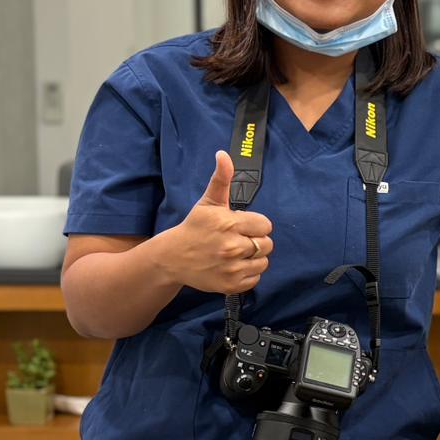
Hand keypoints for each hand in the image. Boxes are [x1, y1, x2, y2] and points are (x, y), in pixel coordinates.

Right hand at [160, 151, 273, 293]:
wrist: (172, 257)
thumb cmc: (195, 227)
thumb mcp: (208, 202)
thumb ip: (221, 179)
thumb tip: (224, 154)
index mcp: (229, 223)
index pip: (265, 225)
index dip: (255, 225)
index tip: (241, 226)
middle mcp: (231, 246)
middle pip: (267, 244)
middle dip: (255, 241)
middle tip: (238, 240)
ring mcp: (231, 267)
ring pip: (263, 262)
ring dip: (254, 258)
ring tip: (236, 253)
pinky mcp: (230, 285)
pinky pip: (255, 279)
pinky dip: (248, 274)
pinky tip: (233, 266)